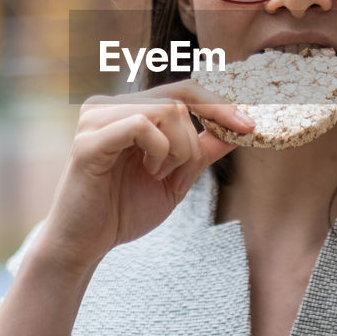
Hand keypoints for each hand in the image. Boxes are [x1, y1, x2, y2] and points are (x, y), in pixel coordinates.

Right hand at [34, 80, 254, 273]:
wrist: (86, 245)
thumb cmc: (124, 210)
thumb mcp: (176, 177)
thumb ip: (202, 150)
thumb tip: (240, 128)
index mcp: (130, 110)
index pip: (183, 90)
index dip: (220, 104)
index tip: (250, 125)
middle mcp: (110, 105)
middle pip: (179, 100)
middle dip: (193, 142)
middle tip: (178, 176)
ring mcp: (96, 118)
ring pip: (165, 111)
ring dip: (178, 151)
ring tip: (159, 175)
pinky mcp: (88, 139)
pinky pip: (140, 125)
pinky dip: (158, 151)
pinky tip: (147, 172)